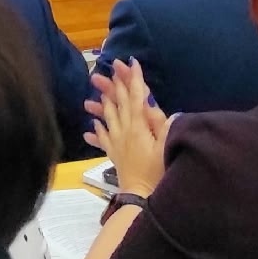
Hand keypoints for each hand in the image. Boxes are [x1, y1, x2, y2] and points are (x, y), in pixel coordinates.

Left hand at [84, 59, 168, 195]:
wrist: (141, 196)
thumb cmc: (158, 172)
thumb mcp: (166, 145)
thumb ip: (162, 124)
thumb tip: (155, 105)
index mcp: (138, 125)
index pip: (136, 96)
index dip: (134, 78)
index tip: (130, 62)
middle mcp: (124, 130)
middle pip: (118, 102)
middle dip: (115, 83)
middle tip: (108, 68)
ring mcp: (117, 142)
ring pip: (107, 117)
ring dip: (102, 103)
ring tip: (94, 93)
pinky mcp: (114, 154)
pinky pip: (103, 139)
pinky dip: (96, 130)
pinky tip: (91, 125)